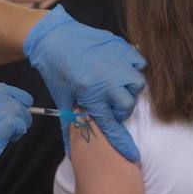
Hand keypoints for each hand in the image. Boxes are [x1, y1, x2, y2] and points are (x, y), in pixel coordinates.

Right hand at [0, 83, 33, 193]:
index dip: (13, 94)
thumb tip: (5, 113)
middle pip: (6, 96)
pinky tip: (14, 138)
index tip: (22, 103)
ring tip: (17, 133)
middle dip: (20, 107)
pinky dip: (19, 129)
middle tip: (23, 122)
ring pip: (13, 108)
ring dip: (22, 120)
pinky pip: (13, 122)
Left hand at [24, 6, 145, 161]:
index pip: (111, 125)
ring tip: (115, 87)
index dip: (122, 143)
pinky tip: (120, 70)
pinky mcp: (122, 47)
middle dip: (120, 109)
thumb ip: (71, 124)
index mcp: (91, 94)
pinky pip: (139, 63)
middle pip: (128, 105)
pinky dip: (133, 69)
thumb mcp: (63, 99)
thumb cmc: (57, 71)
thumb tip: (70, 151)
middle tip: (109, 104)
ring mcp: (117, 61)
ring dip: (128, 90)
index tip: (132, 156)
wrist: (53, 38)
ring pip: (137, 85)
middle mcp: (108, 79)